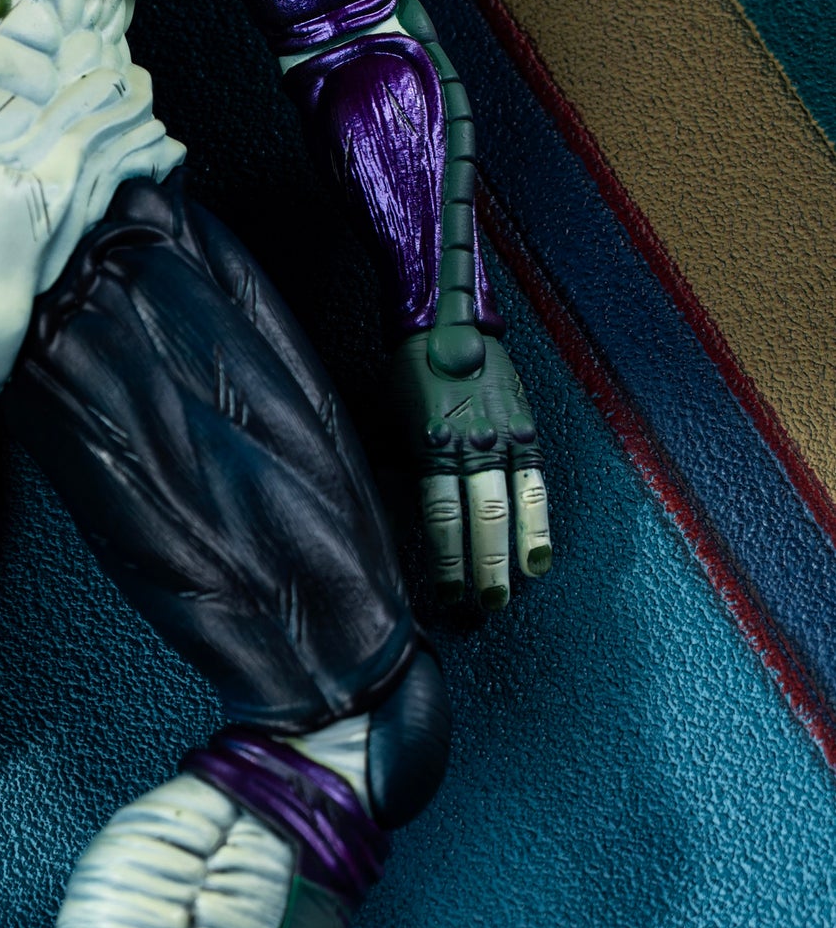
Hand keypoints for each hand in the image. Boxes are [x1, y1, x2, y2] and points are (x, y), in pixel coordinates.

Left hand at [390, 327, 551, 609]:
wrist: (448, 323)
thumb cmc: (409, 376)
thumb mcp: (389, 419)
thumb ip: (394, 465)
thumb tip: (385, 511)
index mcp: (431, 445)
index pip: (441, 515)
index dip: (447, 558)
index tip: (447, 593)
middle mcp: (470, 446)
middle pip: (481, 517)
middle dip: (485, 565)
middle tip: (485, 604)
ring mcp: (503, 439)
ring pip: (513, 504)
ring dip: (517, 550)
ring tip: (516, 587)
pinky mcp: (527, 431)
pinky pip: (536, 484)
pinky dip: (540, 521)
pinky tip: (540, 554)